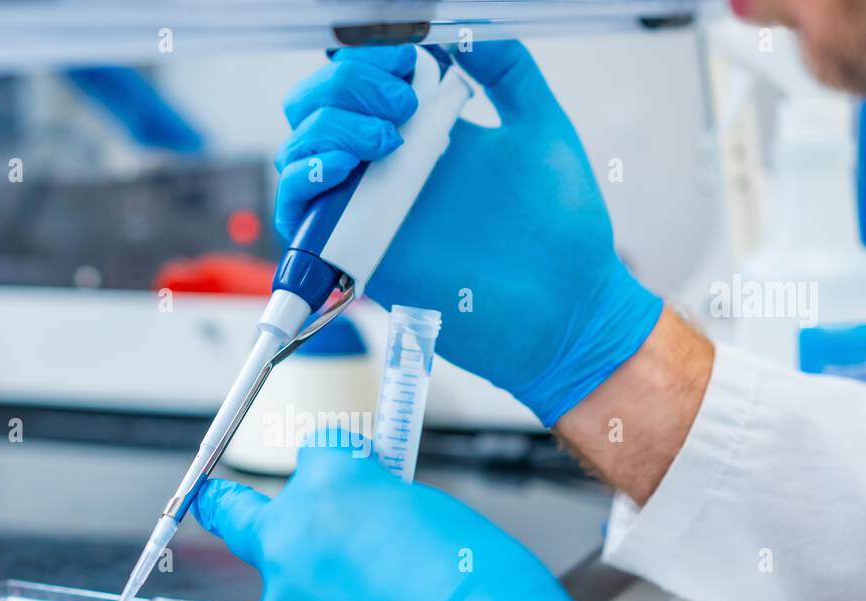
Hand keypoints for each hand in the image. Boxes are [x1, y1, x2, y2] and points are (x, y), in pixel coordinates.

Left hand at [191, 434, 586, 600]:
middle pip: (244, 516)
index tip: (344, 472)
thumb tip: (374, 518)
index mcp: (331, 491)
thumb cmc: (489, 597)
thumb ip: (387, 509)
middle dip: (230, 506)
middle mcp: (290, 547)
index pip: (317, 455)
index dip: (340, 465)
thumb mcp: (443, 517)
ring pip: (288, 599)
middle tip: (214, 501)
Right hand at [275, 41, 662, 425]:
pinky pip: (298, 215)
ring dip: (329, 126)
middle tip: (401, 102)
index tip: (408, 57)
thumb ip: (506, 69)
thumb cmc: (563, 229)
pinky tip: (343, 168)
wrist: (567, 307)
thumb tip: (459, 27)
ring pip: (299, 152)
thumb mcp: (540, 126)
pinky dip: (303, 179)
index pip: (360, 80)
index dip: (369, 57)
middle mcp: (388, 170)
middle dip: (346, 86)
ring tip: (389, 138)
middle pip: (316, 108)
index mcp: (424, 134)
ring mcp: (370, 211)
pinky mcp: (359, 256)